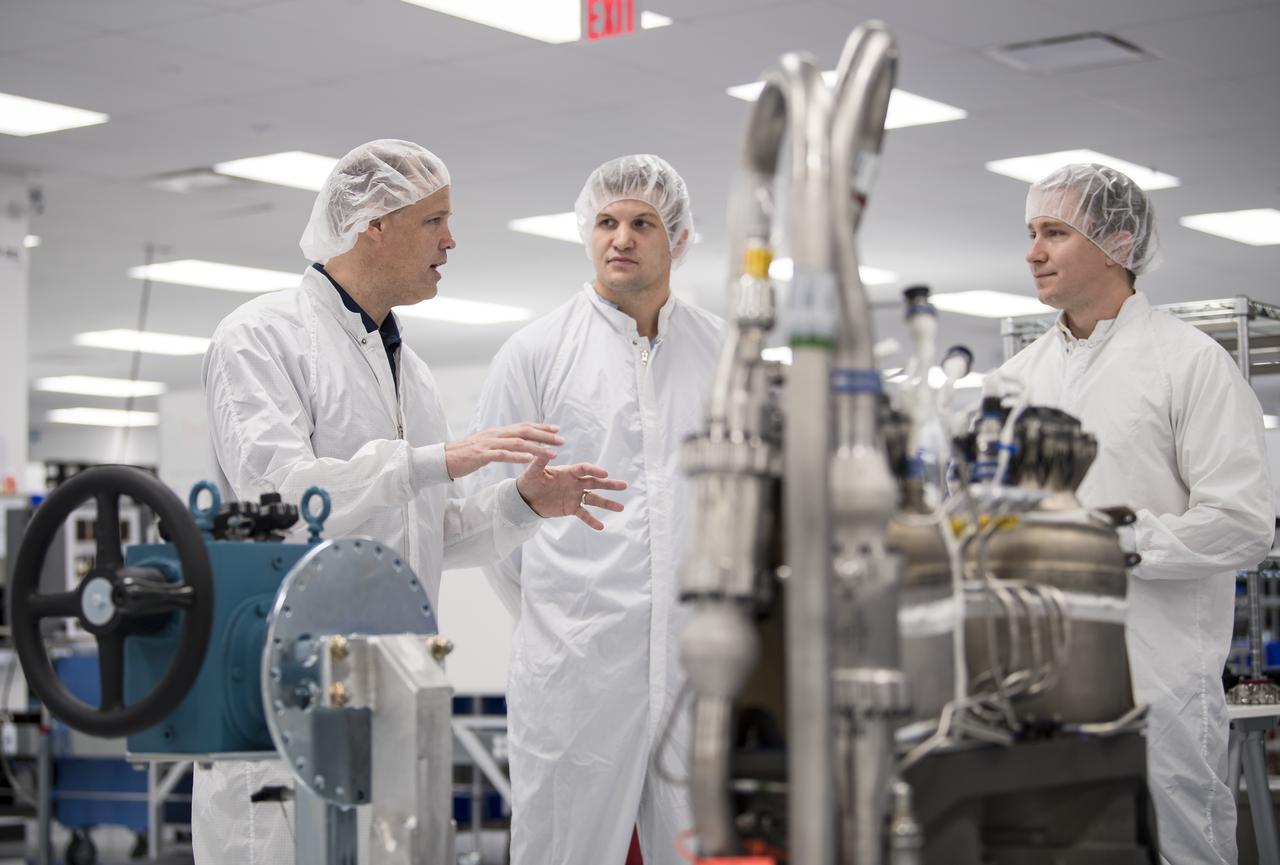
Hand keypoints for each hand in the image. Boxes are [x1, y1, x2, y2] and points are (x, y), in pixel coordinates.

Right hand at [444, 423, 563, 479]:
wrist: (444, 458)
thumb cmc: (466, 453)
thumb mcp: (487, 444)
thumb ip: (501, 442)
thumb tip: (517, 442)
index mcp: (498, 432)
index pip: (523, 426)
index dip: (541, 427)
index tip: (557, 429)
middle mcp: (496, 434)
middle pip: (525, 432)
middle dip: (545, 436)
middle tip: (561, 440)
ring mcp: (489, 444)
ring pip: (517, 443)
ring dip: (537, 448)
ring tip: (552, 453)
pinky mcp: (482, 455)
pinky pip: (502, 455)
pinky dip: (517, 457)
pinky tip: (529, 460)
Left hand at [516, 454, 626, 530]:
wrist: (526, 498)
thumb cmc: (529, 480)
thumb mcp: (533, 470)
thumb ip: (541, 461)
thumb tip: (547, 450)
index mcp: (568, 472)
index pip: (584, 469)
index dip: (594, 470)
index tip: (605, 474)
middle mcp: (575, 483)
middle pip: (595, 483)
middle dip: (609, 484)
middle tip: (623, 486)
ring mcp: (575, 496)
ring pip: (594, 499)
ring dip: (607, 503)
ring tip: (621, 507)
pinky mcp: (571, 508)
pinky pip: (584, 514)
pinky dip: (592, 520)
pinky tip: (601, 526)